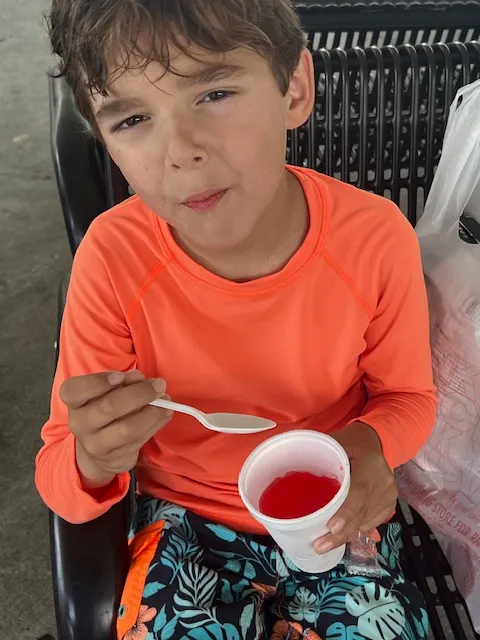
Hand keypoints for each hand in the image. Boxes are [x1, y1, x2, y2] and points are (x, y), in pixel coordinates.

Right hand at [60, 369, 171, 488]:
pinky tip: (165, 413)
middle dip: (138, 394)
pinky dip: (156, 423)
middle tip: (158, 384)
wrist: (97, 453)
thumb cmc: (103, 412)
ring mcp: (96, 444)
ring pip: (126, 428)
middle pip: (108, 408)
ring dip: (152, 412)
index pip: (74, 391)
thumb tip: (139, 378)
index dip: (98, 382)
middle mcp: (80, 424)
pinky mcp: (115, 457)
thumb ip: (120, 383)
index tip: (121, 376)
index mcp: (74, 402)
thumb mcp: (104, 394)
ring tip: (165, 399)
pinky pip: (139, 439)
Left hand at [314, 422, 397, 553]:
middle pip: (362, 513)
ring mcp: (389, 494)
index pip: (359, 492)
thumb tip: (291, 472)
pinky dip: (356, 528)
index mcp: (369, 463)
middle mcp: (383, 480)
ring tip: (325, 541)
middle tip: (319, 546)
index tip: (331, 528)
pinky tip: (342, 530)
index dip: (346, 512)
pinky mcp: (390, 503)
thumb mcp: (335, 442)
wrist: (375, 441)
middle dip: (341, 534)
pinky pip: (372, 522)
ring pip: (366, 521)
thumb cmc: (349, 441)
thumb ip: (320, 457)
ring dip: (346, 533)